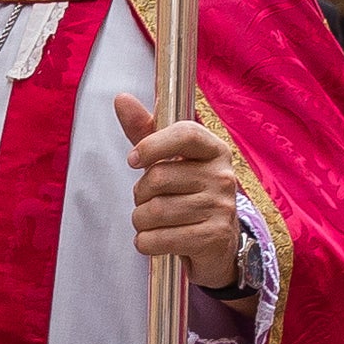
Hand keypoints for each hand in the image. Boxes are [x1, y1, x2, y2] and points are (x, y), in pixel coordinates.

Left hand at [113, 92, 245, 291]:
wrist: (217, 244)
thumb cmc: (187, 195)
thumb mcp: (170, 161)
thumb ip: (145, 131)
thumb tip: (121, 99)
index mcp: (214, 150)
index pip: (185, 134)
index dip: (152, 145)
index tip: (133, 160)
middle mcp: (223, 176)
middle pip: (159, 177)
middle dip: (140, 194)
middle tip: (148, 201)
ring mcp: (221, 207)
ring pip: (155, 211)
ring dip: (141, 221)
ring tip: (152, 223)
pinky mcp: (214, 237)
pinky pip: (160, 238)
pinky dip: (146, 243)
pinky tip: (156, 241)